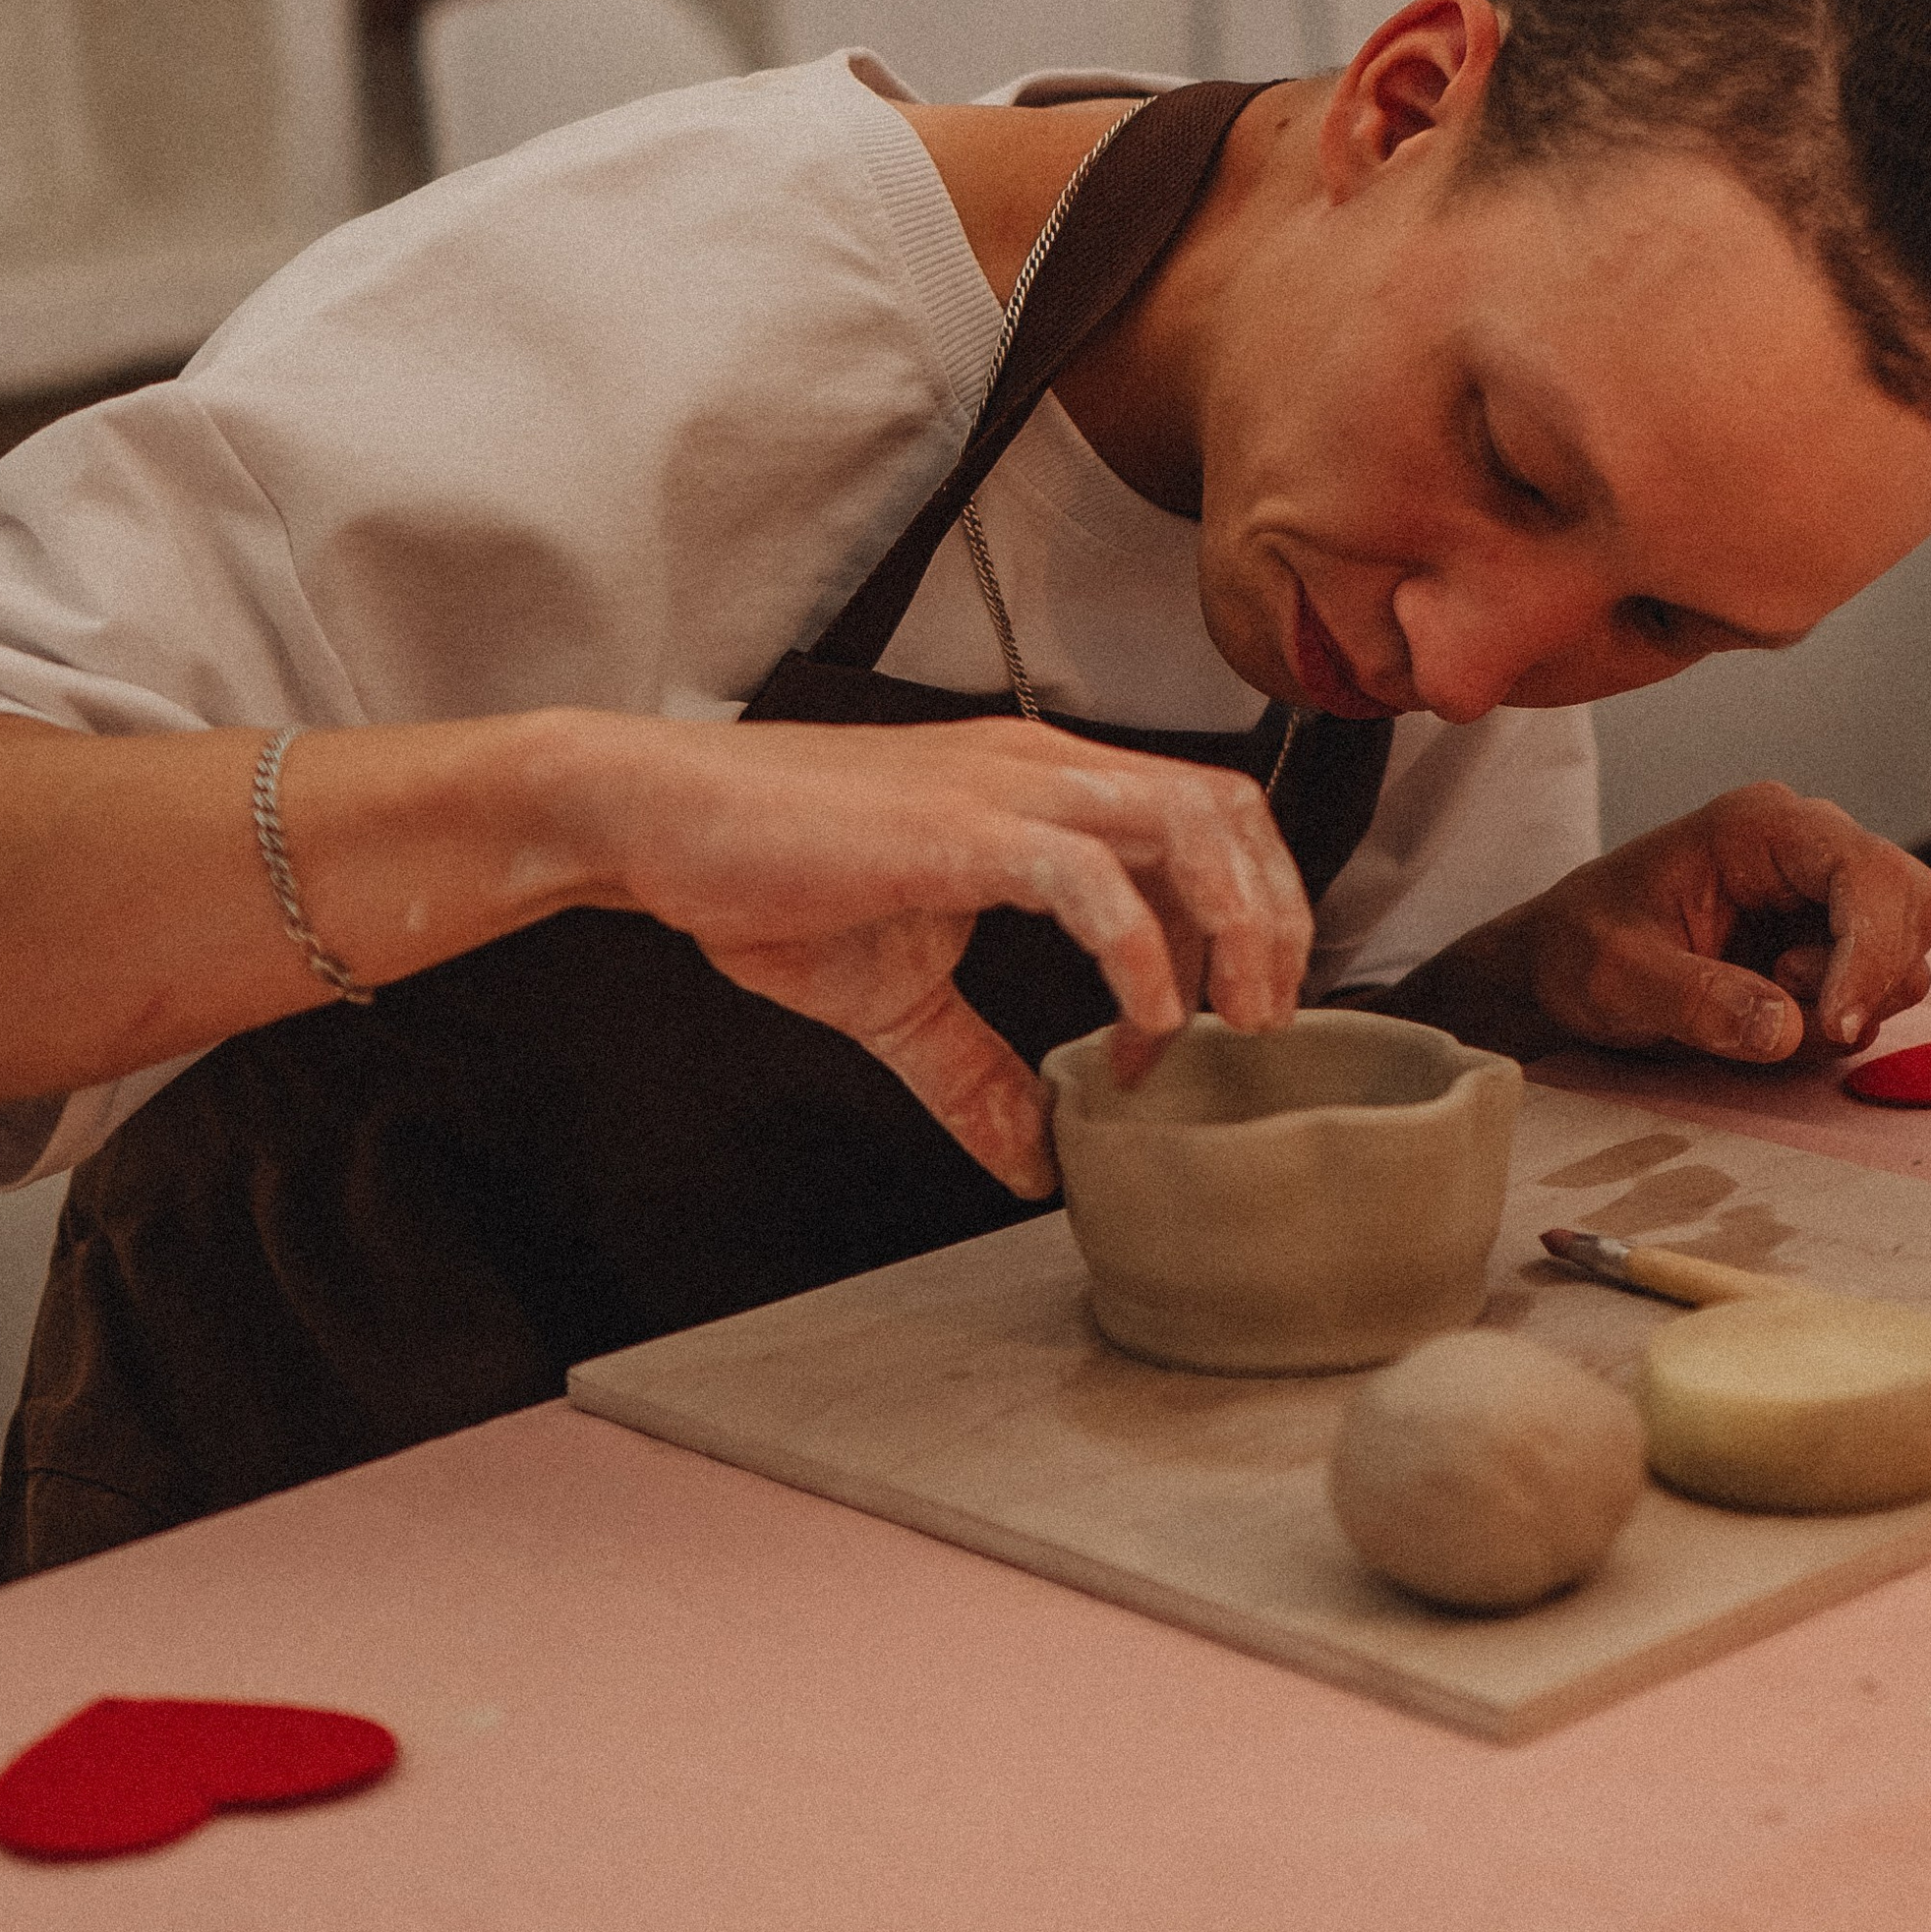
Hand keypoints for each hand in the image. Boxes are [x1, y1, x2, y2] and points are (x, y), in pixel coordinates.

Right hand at [598, 716, 1311, 1197]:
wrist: (656, 818)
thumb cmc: (763, 873)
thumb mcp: (894, 994)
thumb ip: (973, 1071)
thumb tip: (1029, 1162)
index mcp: (1040, 787)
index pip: (1204, 816)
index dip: (1241, 915)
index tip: (1214, 1021)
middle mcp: (1042, 769)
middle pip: (1229, 810)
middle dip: (1274, 919)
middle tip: (1263, 1024)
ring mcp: (1006, 789)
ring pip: (1189, 823)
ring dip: (1235, 927)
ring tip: (1230, 1022)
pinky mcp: (960, 828)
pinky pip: (1091, 878)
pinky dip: (1139, 953)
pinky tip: (1141, 1023)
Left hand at [1519, 784, 1930, 1062]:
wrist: (1560, 967)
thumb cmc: (1580, 951)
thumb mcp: (1616, 975)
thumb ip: (1695, 999)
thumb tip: (1787, 1028)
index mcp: (1762, 826)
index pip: (1868, 870)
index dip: (1872, 949)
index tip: (1835, 1026)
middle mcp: (1809, 847)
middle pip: (1916, 903)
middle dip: (1873, 973)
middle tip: (1795, 1012)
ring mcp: (1825, 895)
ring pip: (1908, 954)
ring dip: (1851, 1003)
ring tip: (1761, 1003)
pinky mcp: (1830, 943)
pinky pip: (1881, 988)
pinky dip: (1841, 1019)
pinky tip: (1771, 1015)